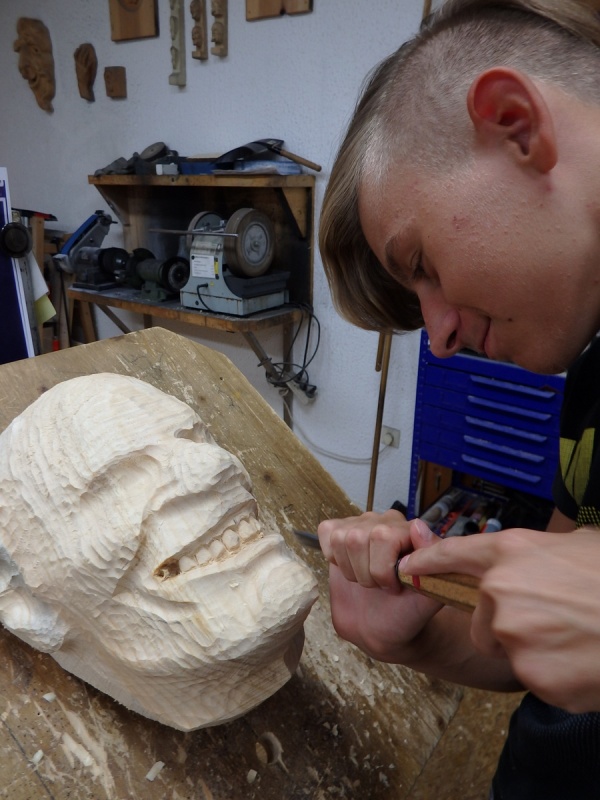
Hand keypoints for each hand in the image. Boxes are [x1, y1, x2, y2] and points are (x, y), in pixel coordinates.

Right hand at [318, 510, 441, 660]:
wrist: (381, 628)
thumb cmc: (406, 613)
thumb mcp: (429, 596)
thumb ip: (433, 563)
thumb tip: (418, 527)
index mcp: (410, 531)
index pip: (383, 537)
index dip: (382, 569)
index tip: (393, 587)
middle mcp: (386, 521)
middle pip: (357, 538)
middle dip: (365, 573)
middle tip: (378, 586)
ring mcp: (362, 524)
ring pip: (340, 538)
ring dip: (350, 569)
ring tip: (365, 580)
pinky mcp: (339, 532)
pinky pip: (326, 532)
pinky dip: (333, 556)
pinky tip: (347, 567)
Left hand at [399, 525, 599, 711]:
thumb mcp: (576, 547)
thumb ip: (537, 551)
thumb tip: (523, 556)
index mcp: (512, 551)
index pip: (452, 554)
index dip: (427, 561)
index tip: (407, 569)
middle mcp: (502, 589)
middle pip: (478, 618)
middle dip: (504, 624)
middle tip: (550, 621)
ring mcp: (514, 634)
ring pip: (504, 649)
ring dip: (531, 650)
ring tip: (572, 638)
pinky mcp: (531, 674)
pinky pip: (531, 676)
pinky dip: (553, 675)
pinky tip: (580, 659)